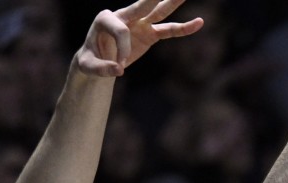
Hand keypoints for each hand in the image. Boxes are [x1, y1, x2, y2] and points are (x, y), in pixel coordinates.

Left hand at [77, 0, 203, 77]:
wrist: (97, 60)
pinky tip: (199, 23)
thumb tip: (119, 70)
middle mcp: (124, 15)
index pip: (121, 31)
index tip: (119, 66)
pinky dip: (183, 28)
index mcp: (106, 18)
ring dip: (172, 3)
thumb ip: (101, 68)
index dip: (122, 50)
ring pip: (158, 12)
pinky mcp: (149, 33)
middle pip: (143, 5)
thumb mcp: (88, 66)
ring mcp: (138, 23)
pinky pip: (169, 30)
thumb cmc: (90, 61)